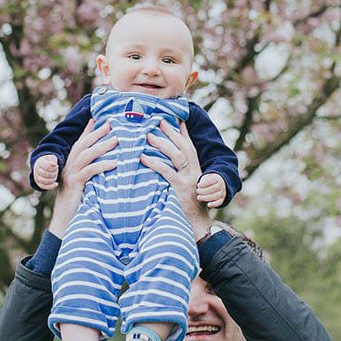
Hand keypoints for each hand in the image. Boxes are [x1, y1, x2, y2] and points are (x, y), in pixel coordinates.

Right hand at [33, 154, 60, 190]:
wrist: (42, 165)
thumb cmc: (48, 161)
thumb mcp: (51, 158)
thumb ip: (53, 160)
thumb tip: (54, 165)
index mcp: (39, 163)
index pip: (47, 167)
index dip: (54, 168)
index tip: (56, 166)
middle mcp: (36, 170)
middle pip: (47, 174)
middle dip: (54, 173)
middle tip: (56, 171)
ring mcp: (37, 177)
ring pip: (45, 181)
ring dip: (53, 179)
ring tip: (55, 175)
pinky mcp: (39, 183)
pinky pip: (44, 187)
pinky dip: (51, 186)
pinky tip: (56, 183)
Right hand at [49, 119, 118, 236]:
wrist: (65, 221)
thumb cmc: (78, 204)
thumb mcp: (85, 185)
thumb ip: (92, 173)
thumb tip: (109, 163)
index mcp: (70, 165)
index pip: (79, 144)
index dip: (88, 131)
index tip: (98, 120)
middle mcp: (68, 167)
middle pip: (83, 145)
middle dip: (97, 133)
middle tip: (112, 124)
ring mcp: (70, 175)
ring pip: (86, 155)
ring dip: (102, 146)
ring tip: (117, 140)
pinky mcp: (74, 185)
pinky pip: (89, 171)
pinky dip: (102, 165)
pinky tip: (114, 163)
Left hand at [141, 122, 210, 239]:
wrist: (197, 222)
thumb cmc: (190, 204)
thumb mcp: (188, 185)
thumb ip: (180, 172)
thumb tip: (167, 162)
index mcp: (196, 168)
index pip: (189, 145)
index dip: (182, 131)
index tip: (175, 118)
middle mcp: (194, 170)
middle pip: (182, 145)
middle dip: (170, 131)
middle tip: (158, 120)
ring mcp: (188, 178)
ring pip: (175, 155)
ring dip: (161, 143)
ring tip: (147, 136)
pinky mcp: (180, 187)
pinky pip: (166, 171)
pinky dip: (154, 162)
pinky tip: (143, 157)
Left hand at [196, 172, 226, 208]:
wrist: (217, 185)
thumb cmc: (208, 182)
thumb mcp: (206, 178)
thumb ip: (203, 181)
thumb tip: (199, 186)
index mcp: (217, 179)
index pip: (211, 181)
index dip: (204, 184)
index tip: (198, 185)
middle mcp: (221, 186)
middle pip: (212, 189)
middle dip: (203, 191)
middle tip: (197, 191)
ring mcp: (222, 193)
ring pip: (215, 196)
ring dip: (205, 198)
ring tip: (198, 197)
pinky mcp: (221, 199)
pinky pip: (219, 202)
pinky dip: (214, 204)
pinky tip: (208, 205)